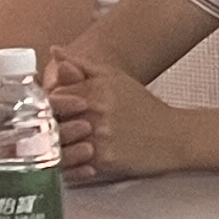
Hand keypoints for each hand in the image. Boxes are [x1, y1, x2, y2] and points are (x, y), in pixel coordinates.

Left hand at [46, 55, 184, 180]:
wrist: (175, 136)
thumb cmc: (144, 108)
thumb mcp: (114, 78)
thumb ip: (81, 65)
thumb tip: (55, 53)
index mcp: (95, 90)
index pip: (51, 97)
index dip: (44, 106)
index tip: (45, 112)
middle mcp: (94, 113)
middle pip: (50, 121)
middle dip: (45, 127)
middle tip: (44, 132)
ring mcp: (98, 138)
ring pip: (58, 145)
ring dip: (53, 148)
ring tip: (54, 148)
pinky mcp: (104, 160)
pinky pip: (72, 165)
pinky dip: (68, 165)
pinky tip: (72, 160)